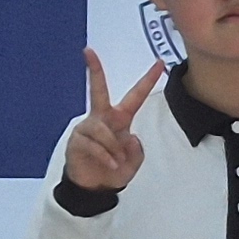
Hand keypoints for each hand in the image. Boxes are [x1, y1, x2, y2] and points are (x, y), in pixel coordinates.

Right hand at [62, 48, 165, 194]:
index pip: (135, 96)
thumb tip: (128, 138)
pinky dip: (106, 156)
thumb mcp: (134, 161)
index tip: (160, 62)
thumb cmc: (115, 169)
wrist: (95, 187)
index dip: (148, 80)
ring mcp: (87, 127)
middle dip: (94, 70)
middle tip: (88, 51)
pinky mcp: (77, 140)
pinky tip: (111, 164)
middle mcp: (101, 118)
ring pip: (104, 131)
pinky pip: (95, 145)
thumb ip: (137, 150)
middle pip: (97, 89)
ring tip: (116, 162)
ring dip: (114, 149)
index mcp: (119, 118)